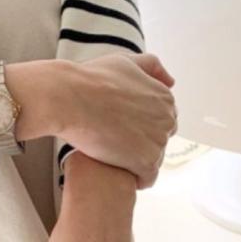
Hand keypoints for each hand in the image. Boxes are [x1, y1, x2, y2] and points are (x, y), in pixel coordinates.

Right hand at [57, 52, 177, 188]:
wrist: (70, 99)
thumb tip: (170, 82)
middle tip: (115, 145)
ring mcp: (158, 140)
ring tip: (114, 159)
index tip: (122, 130)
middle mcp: (167, 118)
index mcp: (164, 97)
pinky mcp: (146, 161)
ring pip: (153, 161)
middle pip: (159, 141)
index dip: (141, 127)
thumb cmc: (92, 80)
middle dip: (142, 145)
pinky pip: (148, 178)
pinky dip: (136, 180)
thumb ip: (151, 67)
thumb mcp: (126, 62)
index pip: (162, 121)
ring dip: (136, 163)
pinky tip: (119, 173)